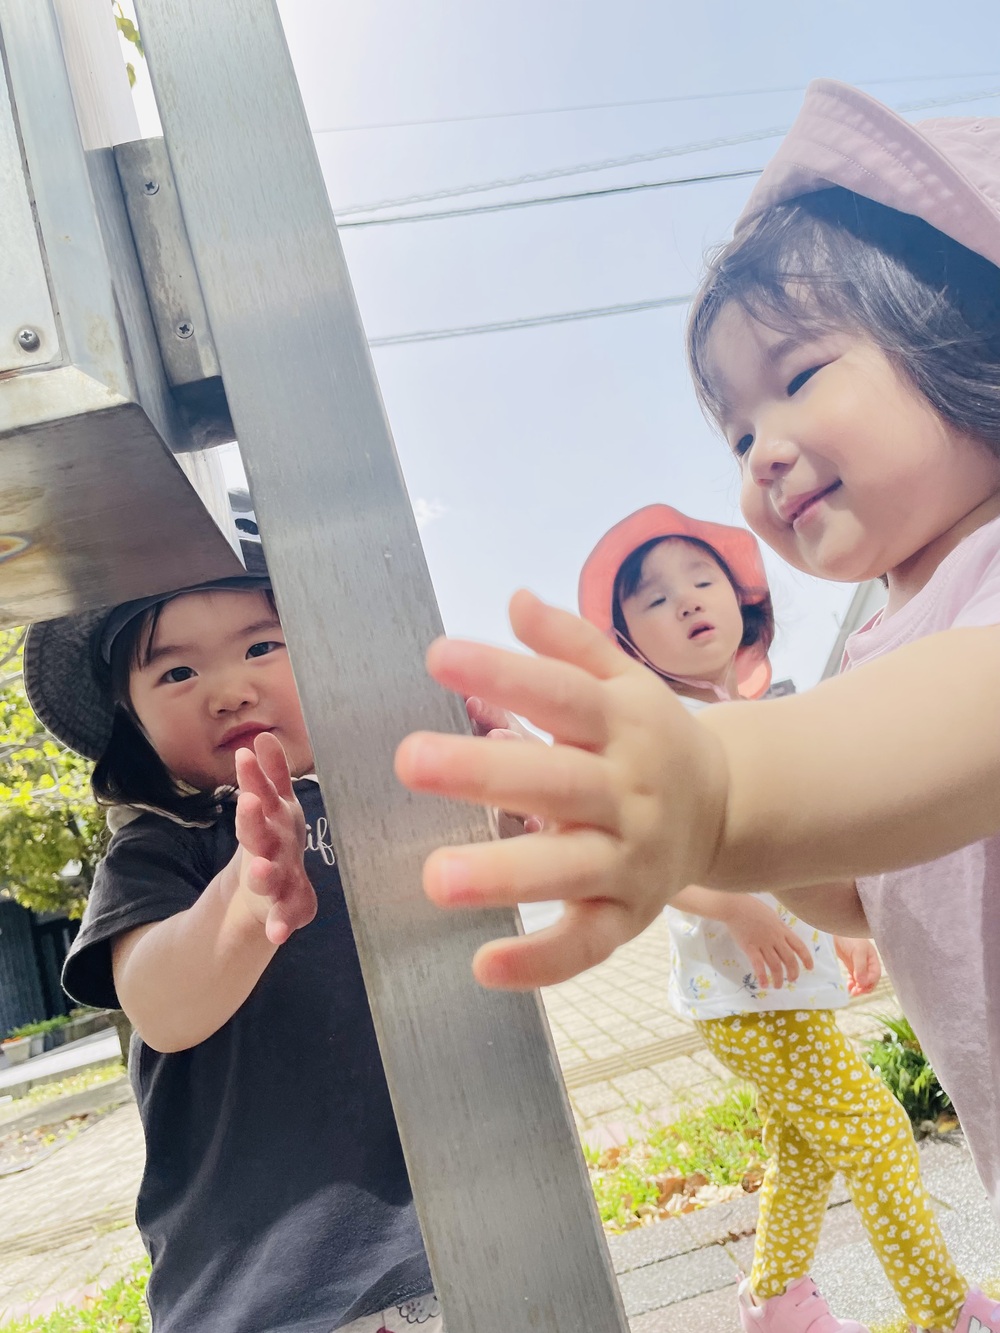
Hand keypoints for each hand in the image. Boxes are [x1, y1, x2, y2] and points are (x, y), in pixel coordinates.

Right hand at [231, 732, 316, 945]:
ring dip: (261, 872)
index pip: (260, 794)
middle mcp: (268, 848)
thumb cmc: (275, 839)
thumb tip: (262, 737)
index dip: (254, 776)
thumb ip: (271, 775)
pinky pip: (285, 916)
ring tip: (258, 870)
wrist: (264, 890)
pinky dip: (280, 925)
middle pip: (257, 833)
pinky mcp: (285, 906)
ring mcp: (273, 879)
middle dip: (252, 819)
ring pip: (265, 875)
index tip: (245, 754)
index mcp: (270, 821)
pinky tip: (278, 935)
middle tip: (249, 803)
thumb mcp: (276, 806)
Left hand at [395, 591, 727, 988]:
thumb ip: (571, 644)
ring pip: (568, 868)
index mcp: (623, 725)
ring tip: (434, 878)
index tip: (438, 656)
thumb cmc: (653, 738)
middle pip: (556, 781)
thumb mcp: (625, 681)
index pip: (561, 694)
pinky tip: (483, 966)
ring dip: (505, 875)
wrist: (730, 809)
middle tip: (410, 759)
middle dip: (484, 772)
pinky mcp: (629, 915)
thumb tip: (515, 599)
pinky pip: (588, 944)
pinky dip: (542, 962)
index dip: (503, 673)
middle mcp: (628, 791)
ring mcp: (631, 858)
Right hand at [722, 898, 813, 990]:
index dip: (806, 958)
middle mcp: (775, 938)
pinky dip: (762, 977)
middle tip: (792, 980)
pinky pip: (758, 965)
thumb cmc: (751, 907)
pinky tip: (764, 985)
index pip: (799, 946)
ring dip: (778, 978)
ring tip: (777, 986)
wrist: (735, 905)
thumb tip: (783, 935)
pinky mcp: (750, 947)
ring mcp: (763, 943)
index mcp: (782, 929)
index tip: (810, 968)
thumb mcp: (771, 915)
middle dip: (793, 972)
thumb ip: (778, 927)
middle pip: (789, 959)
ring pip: (775, 965)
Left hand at [835, 935, 880, 995]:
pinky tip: (848, 986)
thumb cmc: (851, 938)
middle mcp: (868, 964)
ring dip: (858, 988)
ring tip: (852, 992)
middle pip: (870, 981)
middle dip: (864, 988)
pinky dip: (852, 984)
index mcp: (873, 960)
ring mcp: (860, 966)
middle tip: (855, 992)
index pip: (875, 976)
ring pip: (862, 981)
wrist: (839, 930)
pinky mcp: (852, 966)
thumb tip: (862, 983)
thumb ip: (860, 967)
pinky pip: (854, 978)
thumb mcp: (858, 951)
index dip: (869, 983)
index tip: (860, 986)